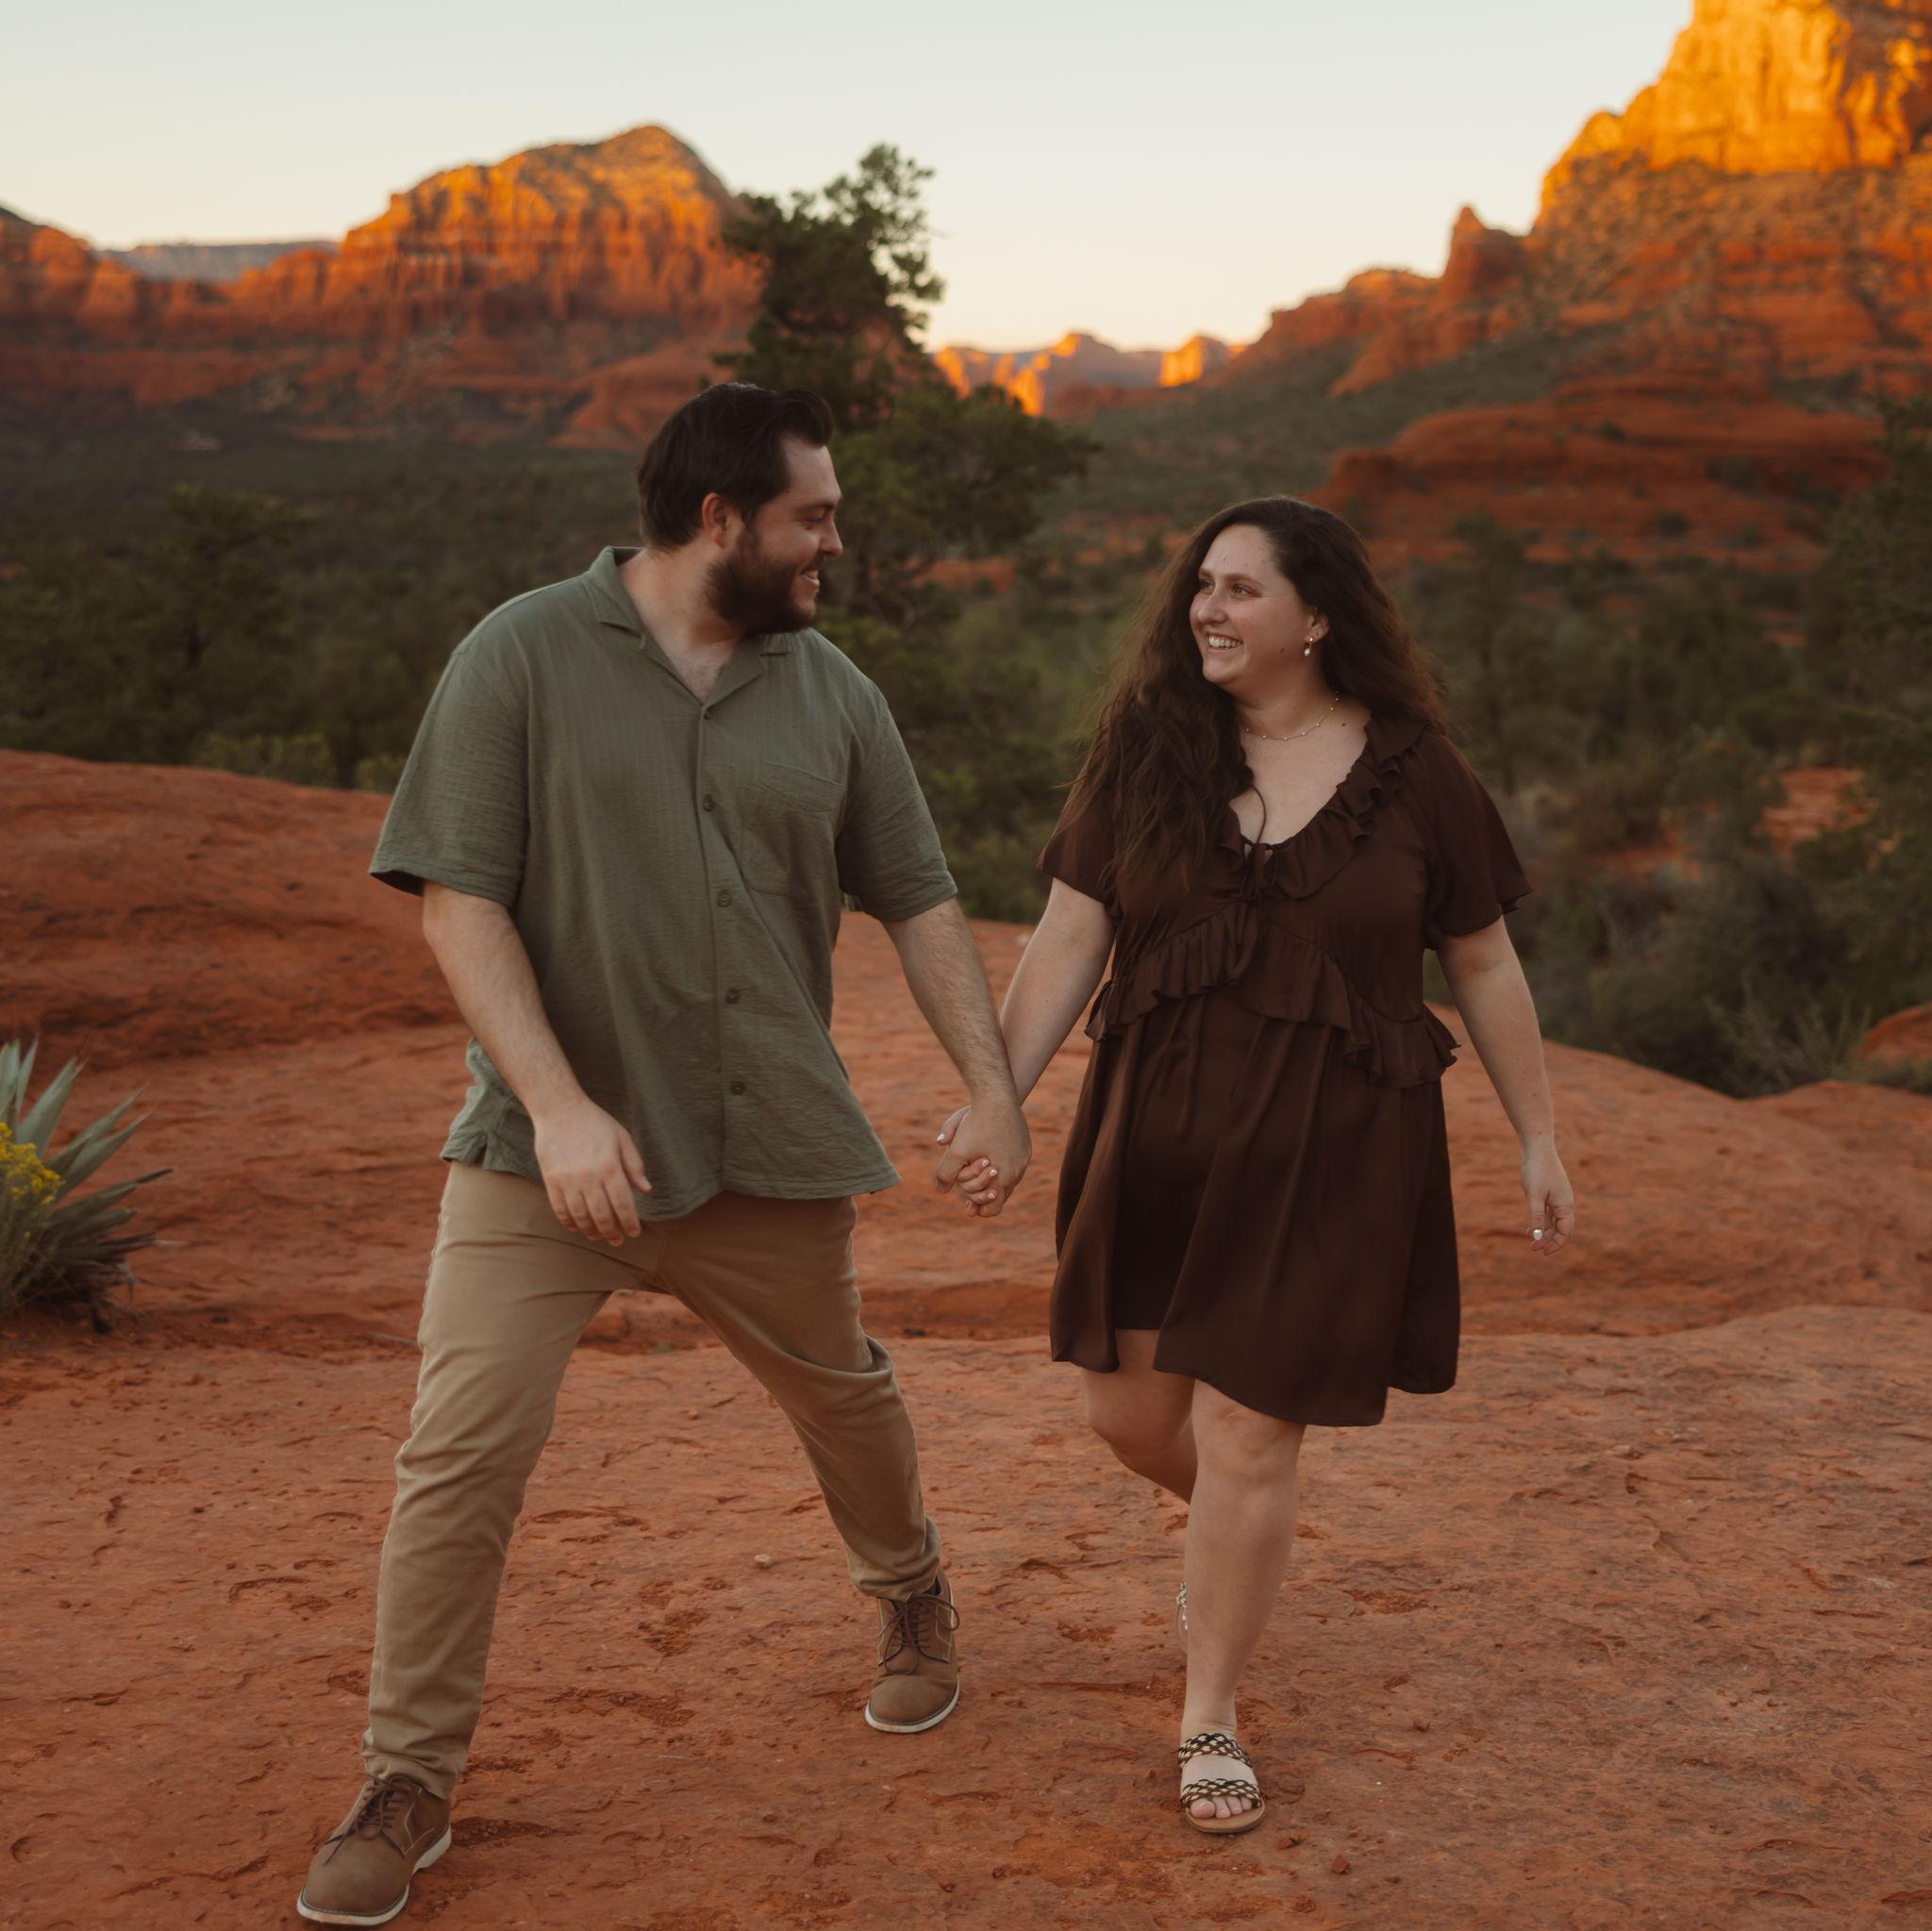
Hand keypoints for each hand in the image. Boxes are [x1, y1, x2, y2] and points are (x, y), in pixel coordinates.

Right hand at [532, 1095, 650, 1245]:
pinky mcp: (551, 1180)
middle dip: (612, 1233)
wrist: (559, 1110)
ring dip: (591, 1231)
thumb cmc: (595, 1123)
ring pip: (581, 1216)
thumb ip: (634, 1165)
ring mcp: (568, 1180)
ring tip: (599, 1236)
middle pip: (602, 1215)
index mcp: (610, 1167)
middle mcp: (589, 1177)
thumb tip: (646, 1190)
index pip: (623, 1204)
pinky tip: (578, 1227)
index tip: (634, 1233)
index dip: (630, 1222)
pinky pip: (560, 1209)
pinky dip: (570, 1222)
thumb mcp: (622, 1138)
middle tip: (618, 1241)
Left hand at [935, 1098, 1029, 1217]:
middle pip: (1003, 1193)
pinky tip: (988, 1158)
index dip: (980, 1210)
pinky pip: (1014, 1162)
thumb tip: (939, 1190)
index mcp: (1006, 1176)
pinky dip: (1001, 1165)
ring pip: (1009, 1177)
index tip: (969, 1209)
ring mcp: (1025, 1155)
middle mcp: (1020, 1169)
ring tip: (977, 1178)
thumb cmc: (976, 1124)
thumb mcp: (956, 1151)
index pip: (995, 1206)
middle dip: (986, 1194)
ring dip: (994, 1179)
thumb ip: (946, 1173)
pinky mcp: (1025, 1143)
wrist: (997, 1095)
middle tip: (970, 1196)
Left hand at [1521, 1142, 1574, 1255]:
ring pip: (1554, 1221)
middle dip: (1549, 1240)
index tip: (1542, 1252)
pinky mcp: (1550, 1192)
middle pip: (1561, 1228)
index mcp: (1565, 1205)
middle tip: (1533, 1248)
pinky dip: (1541, 1221)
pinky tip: (1529, 1227)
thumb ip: (1536, 1217)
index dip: (1556, 1244)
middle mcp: (1565, 1203)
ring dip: (1544, 1231)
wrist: (1537, 1147)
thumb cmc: (1537, 1170)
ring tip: (1530, 1239)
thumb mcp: (1534, 1195)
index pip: (1566, 1232)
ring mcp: (1558, 1197)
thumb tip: (1537, 1238)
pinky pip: (1548, 1212)